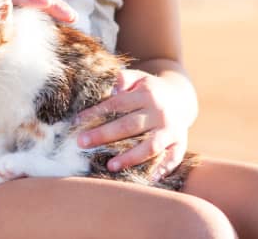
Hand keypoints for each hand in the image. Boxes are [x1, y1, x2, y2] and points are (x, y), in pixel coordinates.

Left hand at [74, 69, 192, 178]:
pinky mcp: (180, 144)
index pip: (117, 105)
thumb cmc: (150, 89)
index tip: (77, 122)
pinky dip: (160, 171)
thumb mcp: (138, 77)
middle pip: (129, 126)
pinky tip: (145, 180)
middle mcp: (160, 113)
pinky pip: (172, 160)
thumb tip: (113, 88)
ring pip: (150, 146)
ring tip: (110, 166)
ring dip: (130, 157)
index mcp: (147, 94)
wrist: (181, 98)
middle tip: (82, 143)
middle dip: (104, 135)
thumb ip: (123, 78)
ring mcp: (171, 130)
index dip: (96, 113)